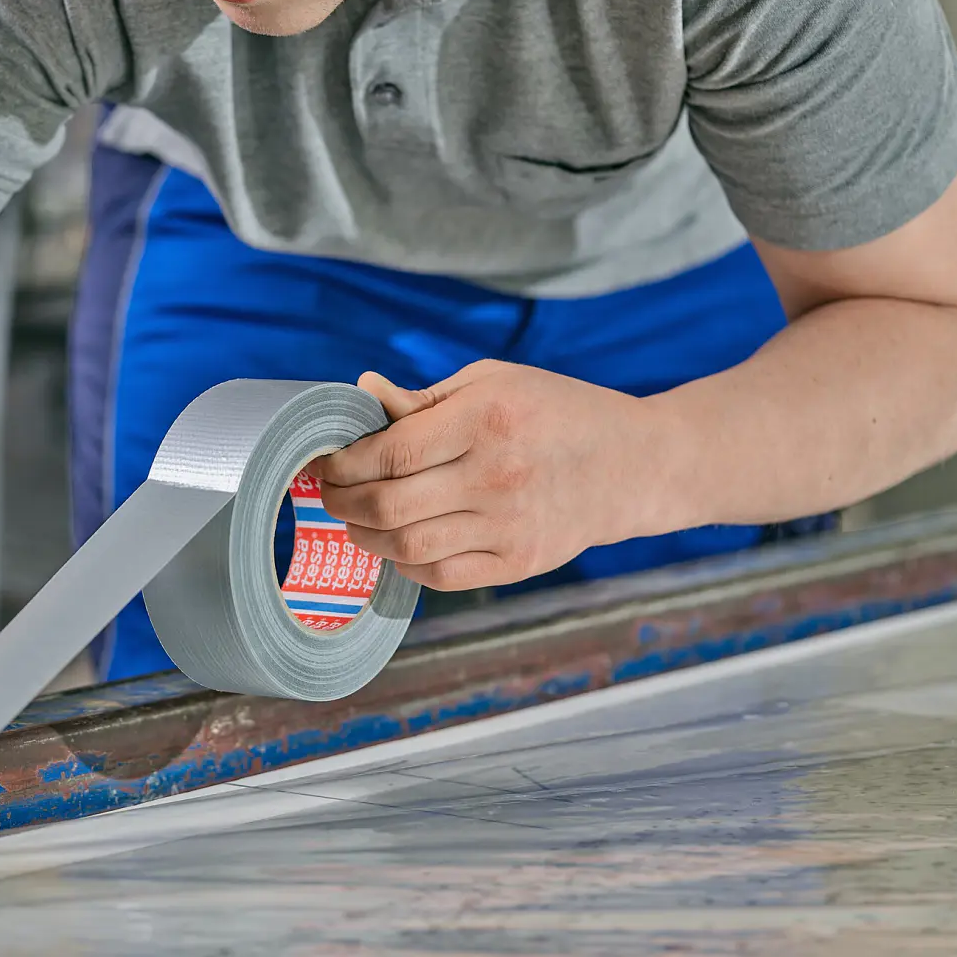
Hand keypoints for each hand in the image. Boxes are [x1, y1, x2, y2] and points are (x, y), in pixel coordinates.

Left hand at [313, 362, 659, 591]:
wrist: (635, 464)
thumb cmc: (556, 410)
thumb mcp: (494, 381)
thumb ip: (424, 398)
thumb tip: (361, 392)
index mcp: (486, 420)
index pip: (389, 453)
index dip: (342, 463)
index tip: (322, 462)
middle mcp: (497, 476)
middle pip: (389, 505)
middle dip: (342, 501)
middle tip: (329, 492)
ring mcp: (510, 527)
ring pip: (407, 547)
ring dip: (365, 535)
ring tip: (355, 517)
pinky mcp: (520, 563)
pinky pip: (441, 576)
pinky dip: (406, 563)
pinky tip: (398, 540)